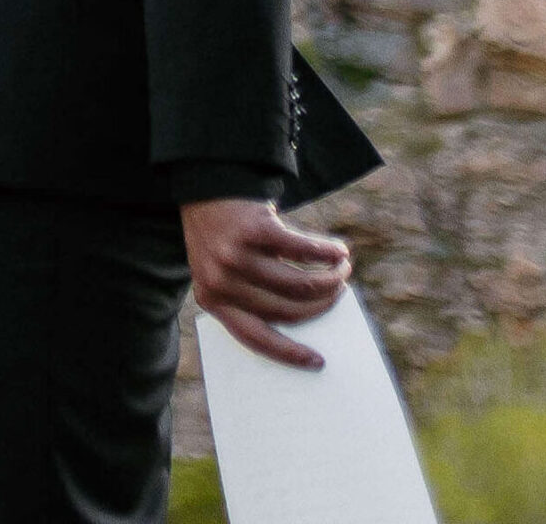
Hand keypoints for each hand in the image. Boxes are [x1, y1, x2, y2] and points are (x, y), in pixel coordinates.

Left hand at [182, 197, 350, 369]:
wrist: (203, 184)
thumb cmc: (219, 234)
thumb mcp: (223, 270)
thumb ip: (252, 294)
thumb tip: (309, 315)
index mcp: (212, 299)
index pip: (255, 338)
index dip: (289, 354)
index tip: (317, 361)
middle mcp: (222, 281)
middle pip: (286, 310)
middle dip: (321, 305)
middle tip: (338, 294)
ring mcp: (237, 256)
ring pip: (300, 284)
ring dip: (330, 280)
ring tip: (342, 271)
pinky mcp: (256, 229)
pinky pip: (304, 250)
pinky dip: (327, 253)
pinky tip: (339, 252)